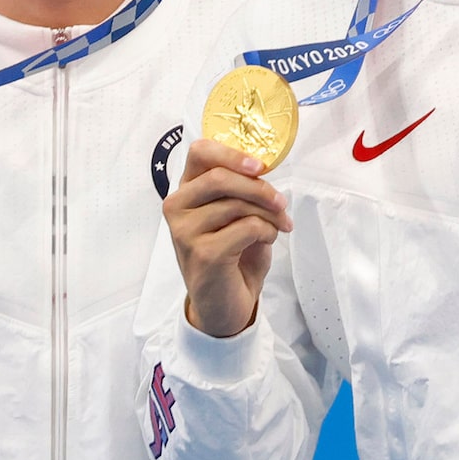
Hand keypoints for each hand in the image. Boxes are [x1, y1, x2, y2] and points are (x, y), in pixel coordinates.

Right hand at [167, 138, 291, 338]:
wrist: (224, 306)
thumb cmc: (231, 257)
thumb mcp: (235, 217)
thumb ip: (241, 191)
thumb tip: (262, 170)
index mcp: (185, 192)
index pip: (199, 153)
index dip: (231, 153)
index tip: (259, 166)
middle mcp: (177, 208)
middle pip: (221, 177)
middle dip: (260, 188)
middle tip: (281, 203)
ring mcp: (185, 232)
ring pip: (238, 203)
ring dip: (269, 214)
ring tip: (279, 226)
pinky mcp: (203, 253)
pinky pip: (247, 227)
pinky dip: (267, 231)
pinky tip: (268, 240)